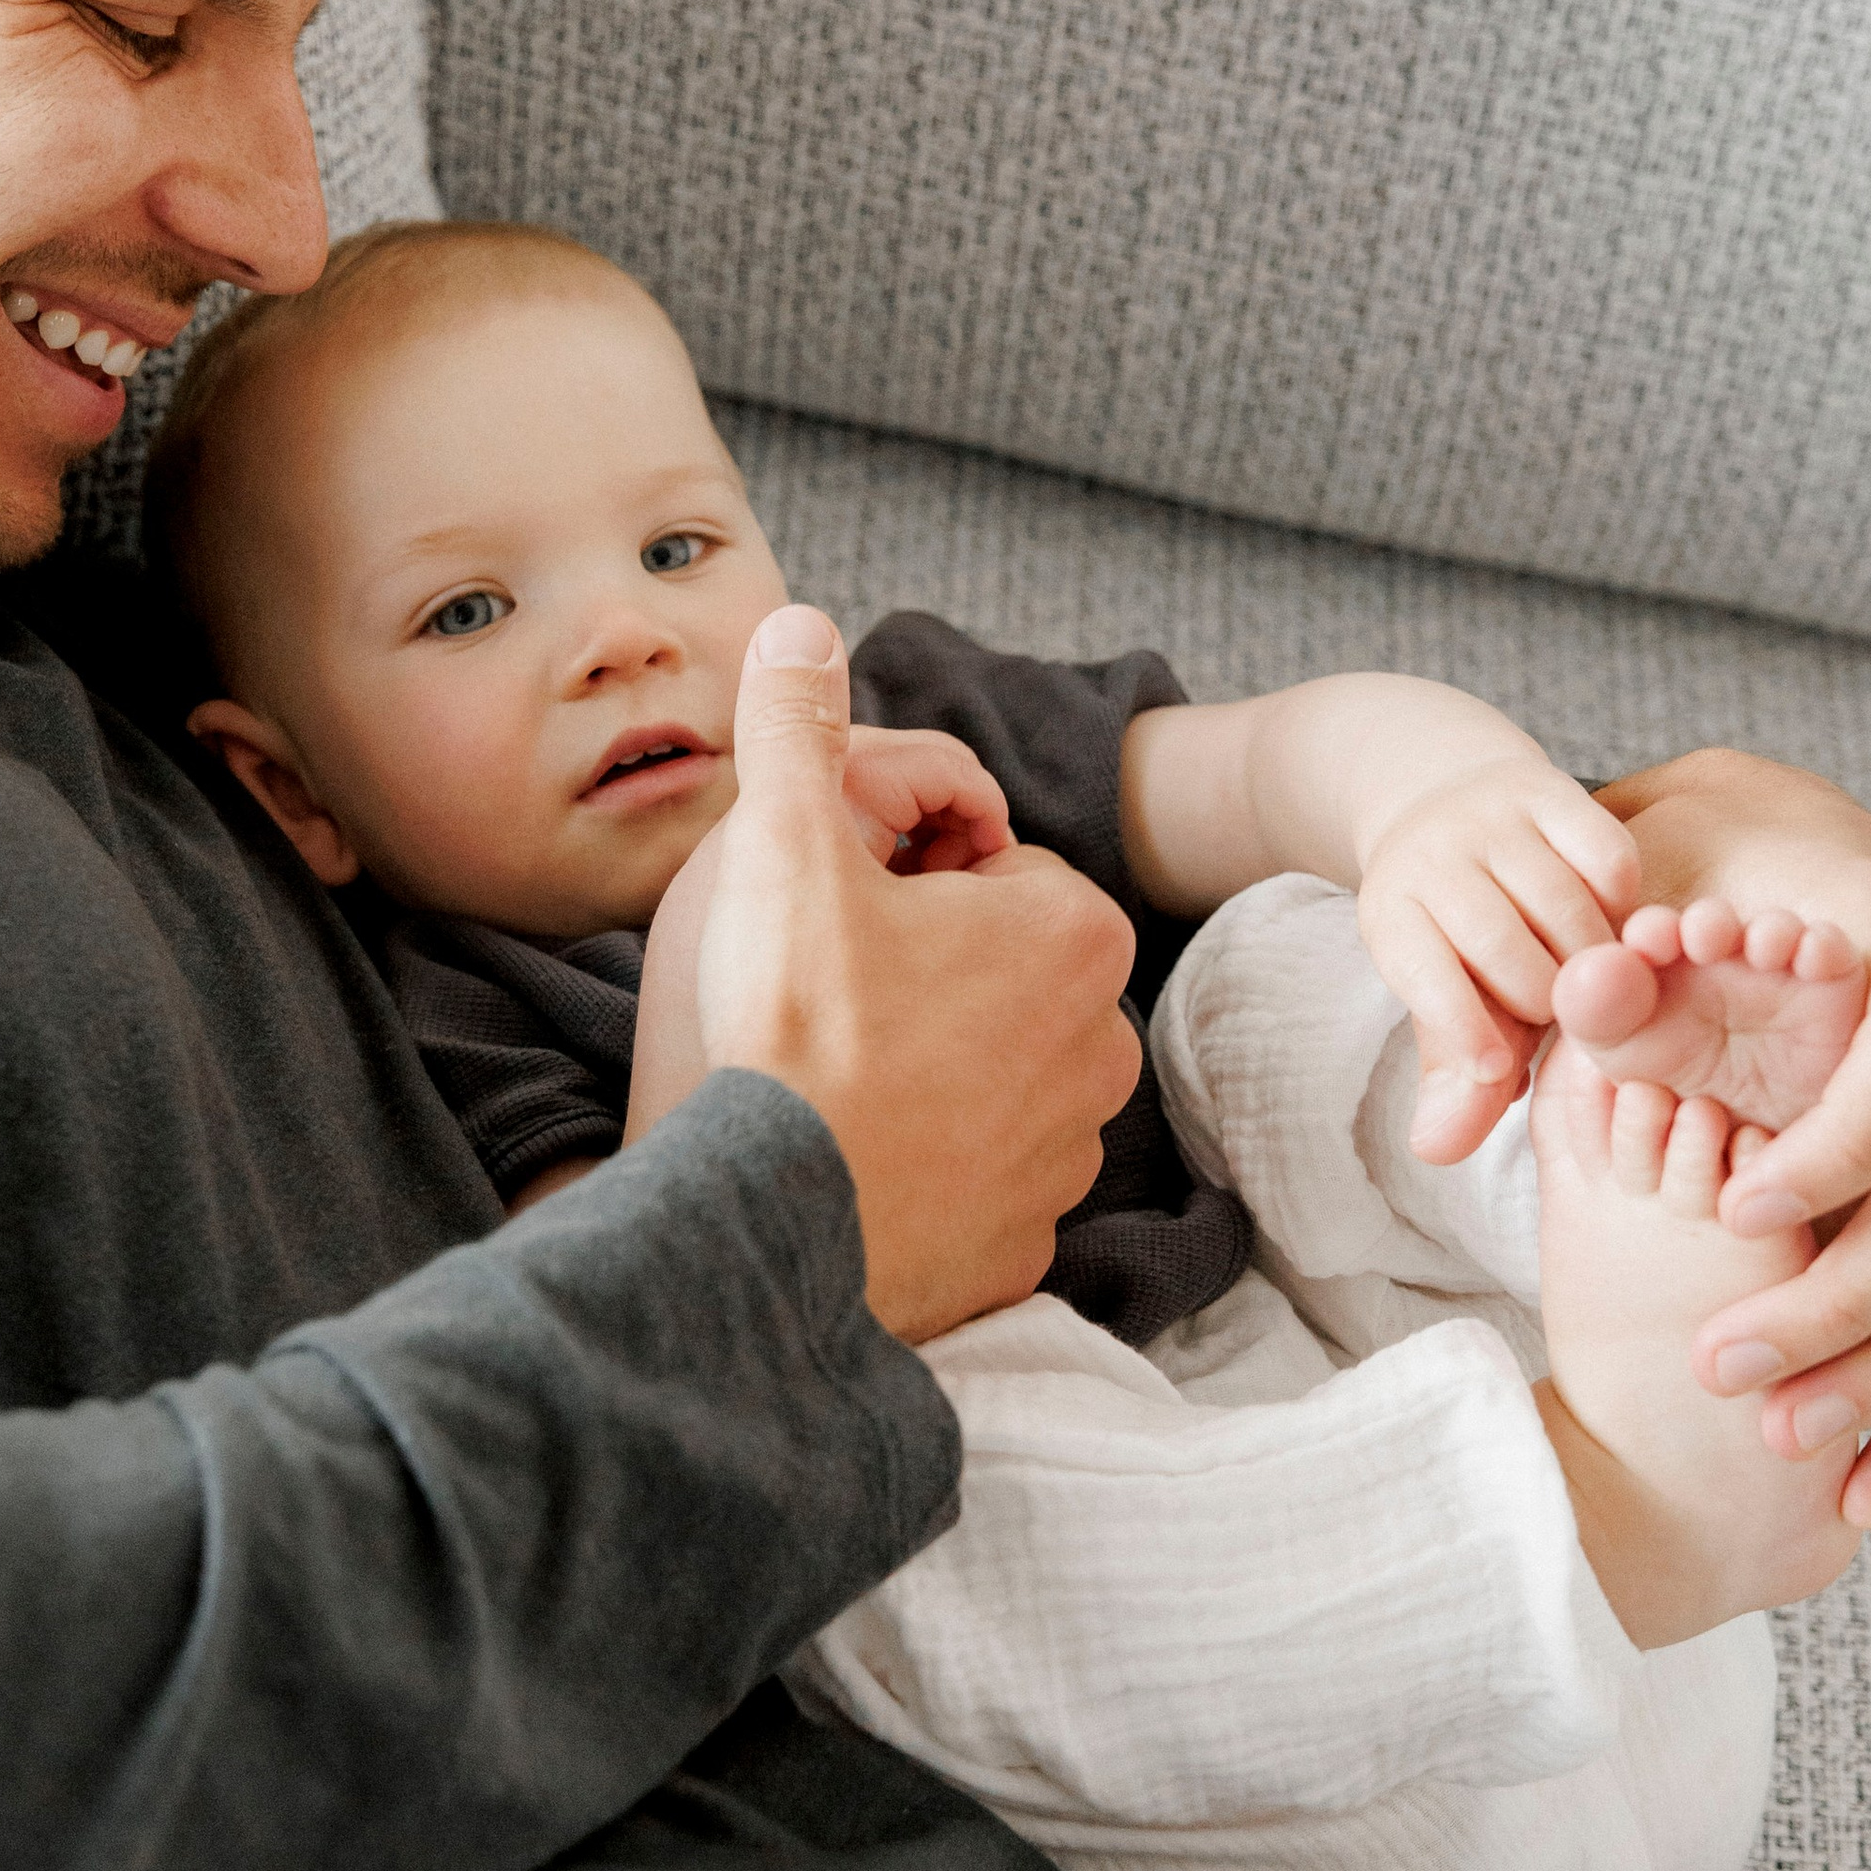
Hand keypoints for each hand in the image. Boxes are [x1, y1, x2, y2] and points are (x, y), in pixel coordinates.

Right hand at [692, 607, 1143, 1342]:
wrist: (769, 1228)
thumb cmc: (788, 1033)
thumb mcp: (782, 846)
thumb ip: (799, 724)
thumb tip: (801, 624)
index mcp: (1073, 934)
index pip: (989, 867)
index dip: (901, 881)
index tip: (840, 917)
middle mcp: (1101, 1048)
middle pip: (995, 970)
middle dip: (925, 969)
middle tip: (824, 993)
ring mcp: (1067, 1157)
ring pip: (990, 1072)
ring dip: (928, 1065)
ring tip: (833, 1076)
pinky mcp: (1025, 1245)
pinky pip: (977, 1177)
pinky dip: (927, 1165)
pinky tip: (854, 1155)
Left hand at [1357, 757, 1641, 1161]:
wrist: (1447, 807)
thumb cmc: (1455, 934)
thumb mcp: (1442, 1000)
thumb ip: (1455, 1077)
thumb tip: (1439, 1151)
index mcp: (1391, 914)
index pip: (1429, 981)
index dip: (1468, 1034)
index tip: (1502, 1070)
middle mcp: (1432, 856)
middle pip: (1505, 950)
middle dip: (1544, 1002)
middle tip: (1563, 1019)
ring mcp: (1491, 817)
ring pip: (1564, 908)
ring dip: (1594, 962)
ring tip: (1595, 984)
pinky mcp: (1550, 790)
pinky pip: (1608, 859)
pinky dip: (1621, 904)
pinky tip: (1613, 926)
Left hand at [1600, 748, 1870, 1525]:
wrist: (1778, 873)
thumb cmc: (1704, 886)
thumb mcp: (1639, 909)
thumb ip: (1585, 990)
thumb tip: (1511, 1061)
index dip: (1849, 1142)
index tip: (1742, 1211)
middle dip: (1853, 1293)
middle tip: (1724, 1363)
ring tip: (1785, 1437)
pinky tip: (1858, 1488)